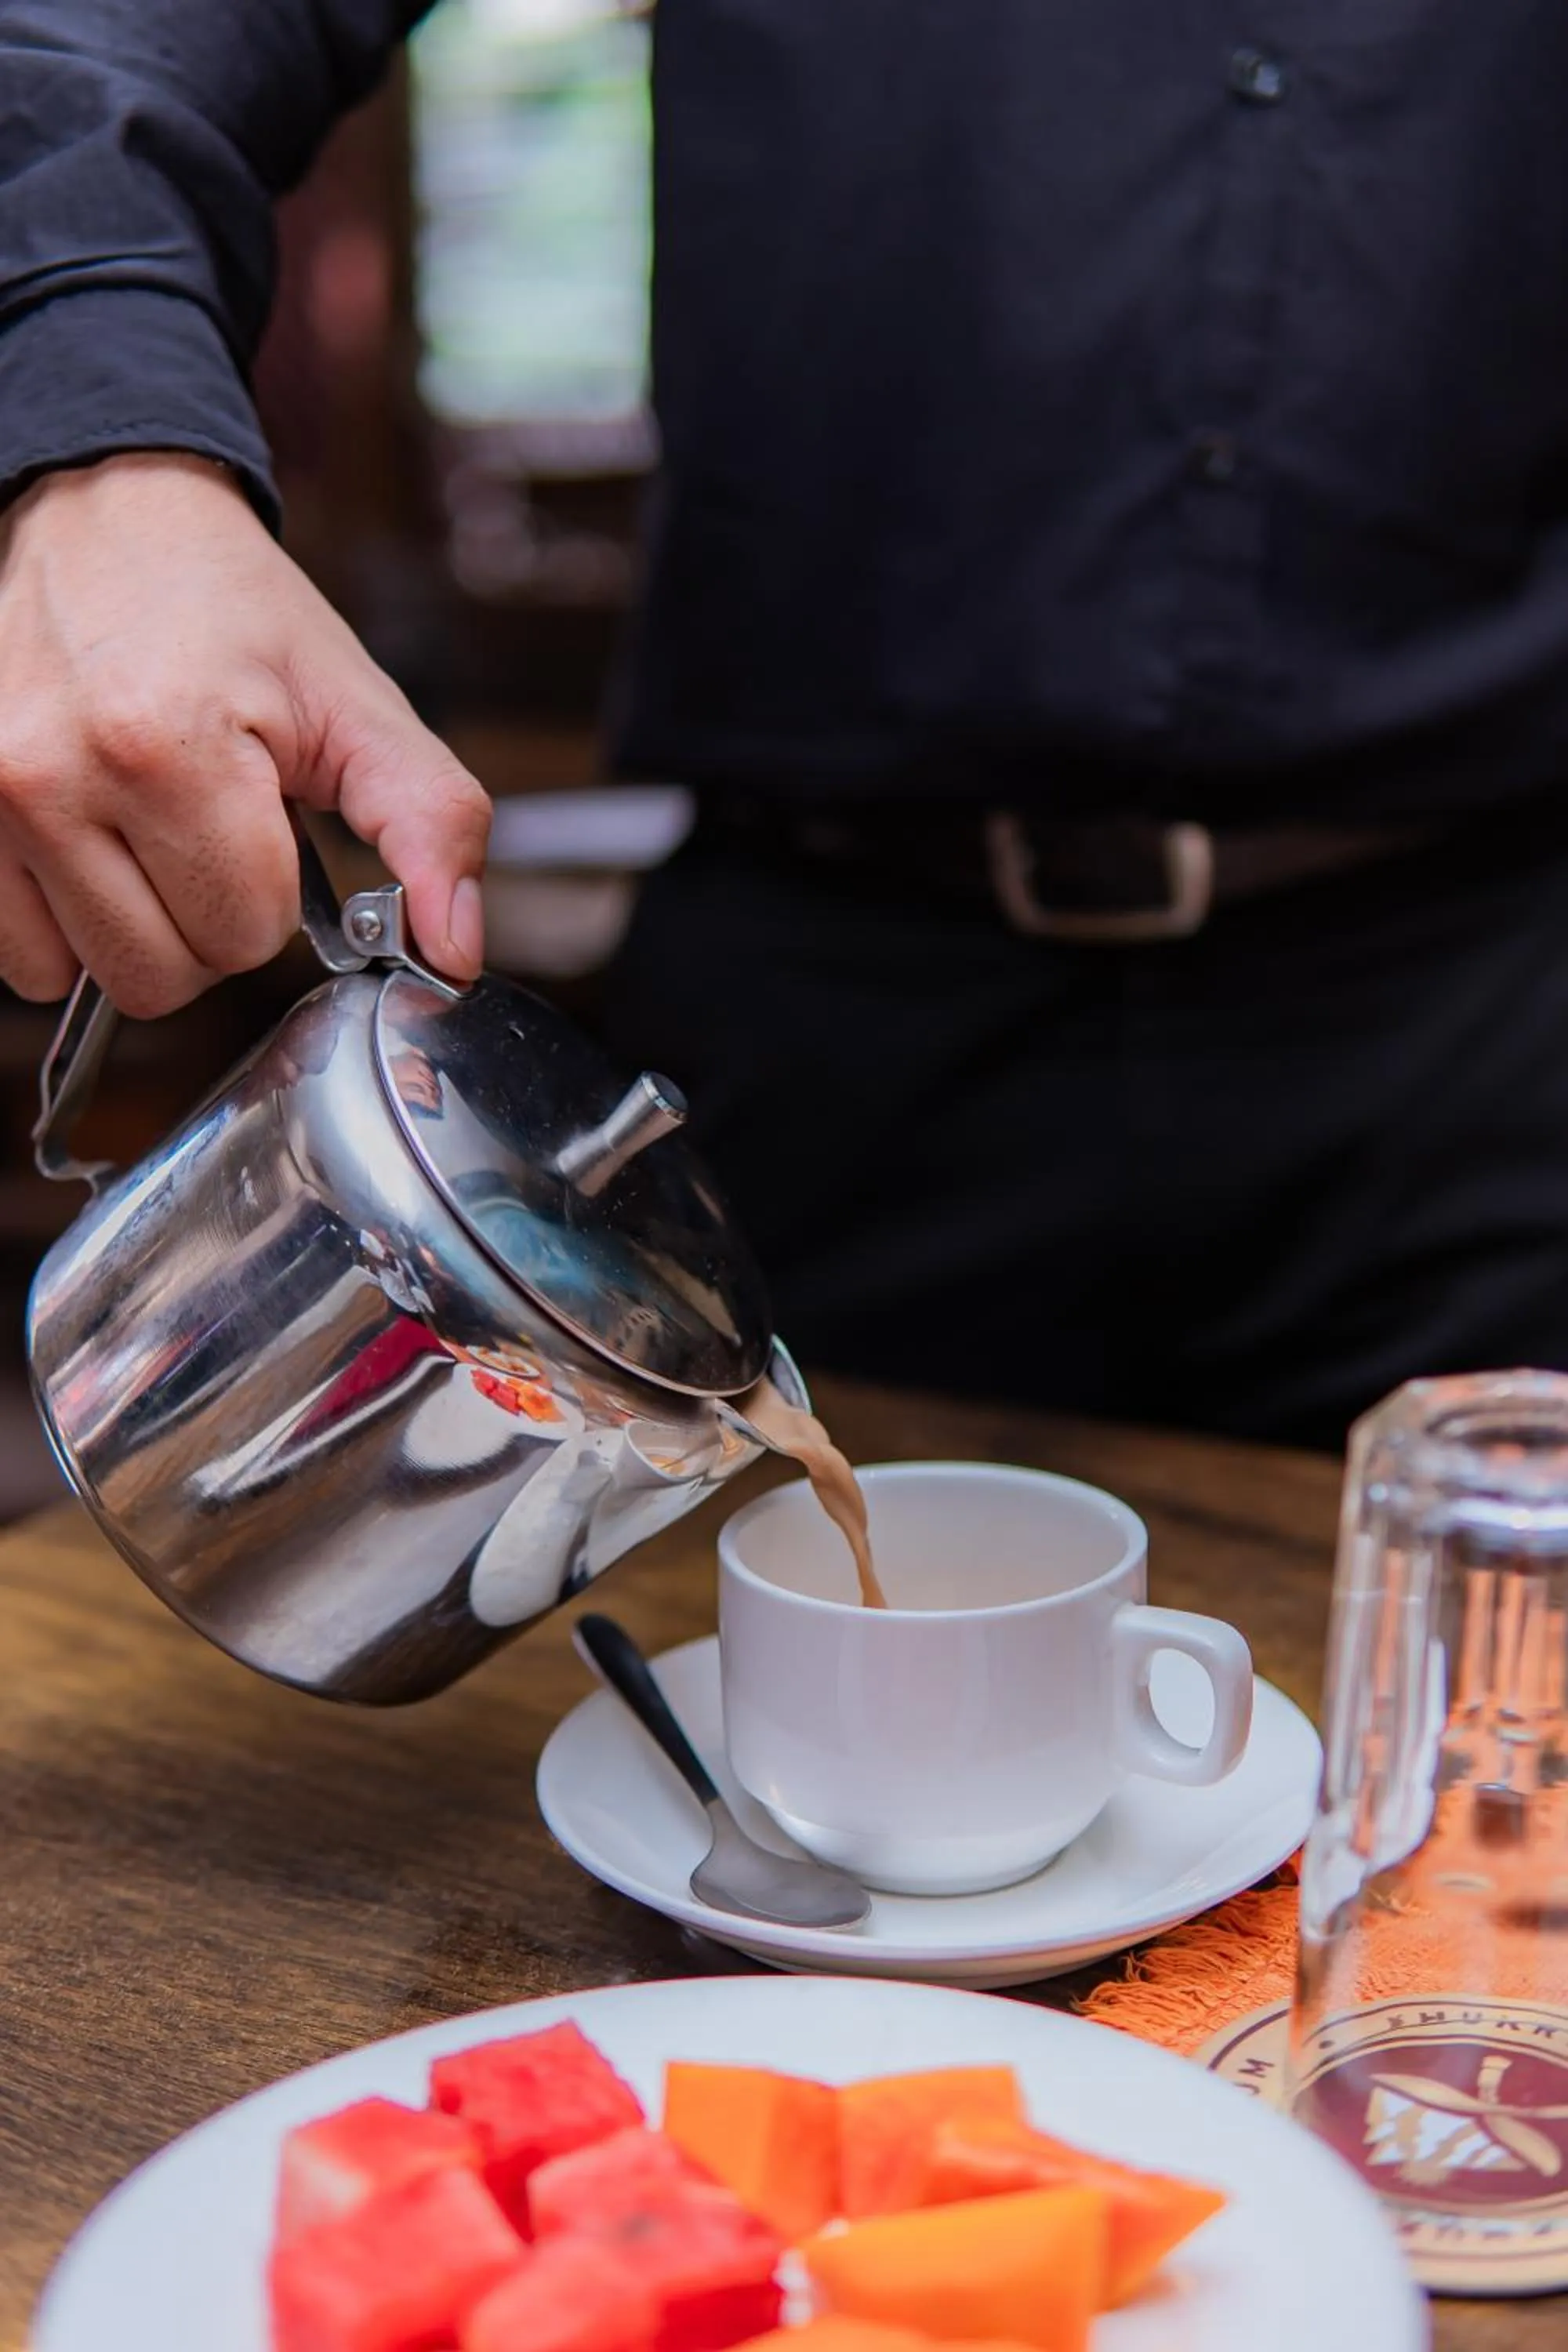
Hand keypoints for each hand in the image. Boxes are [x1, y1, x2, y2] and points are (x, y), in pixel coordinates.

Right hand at [0, 453, 490, 1016]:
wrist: (104, 517)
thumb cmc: (232, 614)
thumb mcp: (358, 704)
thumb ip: (430, 826)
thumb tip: (454, 953)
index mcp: (170, 743)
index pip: (244, 935)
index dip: (274, 897)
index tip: (264, 824)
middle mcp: (57, 771)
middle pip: (162, 975)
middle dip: (205, 925)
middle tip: (209, 835)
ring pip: (81, 978)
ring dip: (132, 931)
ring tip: (149, 838)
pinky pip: (14, 954)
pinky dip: (62, 928)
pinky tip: (92, 850)